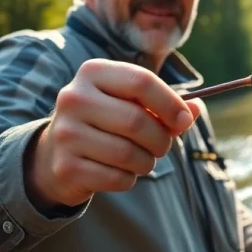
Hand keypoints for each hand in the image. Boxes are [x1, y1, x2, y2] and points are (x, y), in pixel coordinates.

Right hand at [25, 58, 201, 208]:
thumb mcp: (131, 103)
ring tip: (141, 159)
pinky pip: (116, 178)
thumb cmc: (106, 121)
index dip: (170, 103)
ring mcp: (66, 133)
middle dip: (161, 139)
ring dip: (147, 162)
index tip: (184, 120)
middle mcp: (74, 98)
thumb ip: (165, 105)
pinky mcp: (65, 167)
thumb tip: (195, 110)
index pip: (141, 82)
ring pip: (128, 154)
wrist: (56, 152)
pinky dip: (129, 179)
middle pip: (137, 121)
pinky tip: (119, 172)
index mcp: (93, 72)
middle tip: (163, 146)